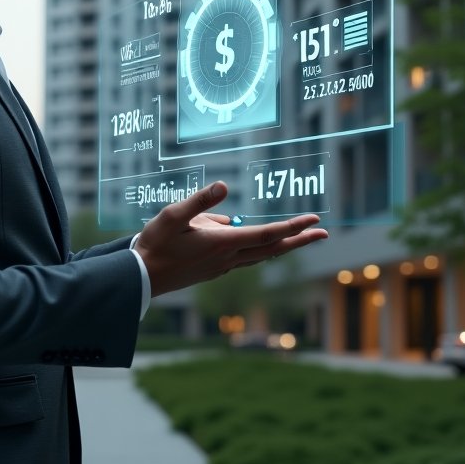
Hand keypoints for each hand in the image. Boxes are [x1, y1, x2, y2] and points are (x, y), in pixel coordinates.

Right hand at [134, 182, 327, 297]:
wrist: (142, 278)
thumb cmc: (156, 244)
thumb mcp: (173, 215)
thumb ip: (200, 201)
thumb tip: (225, 186)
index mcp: (222, 243)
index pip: (266, 234)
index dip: (292, 226)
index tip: (313, 219)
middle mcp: (227, 258)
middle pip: (271, 248)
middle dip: (299, 239)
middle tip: (323, 232)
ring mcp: (222, 266)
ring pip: (260, 255)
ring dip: (283, 245)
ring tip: (300, 237)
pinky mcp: (215, 269)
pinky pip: (245, 257)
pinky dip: (261, 249)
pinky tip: (254, 240)